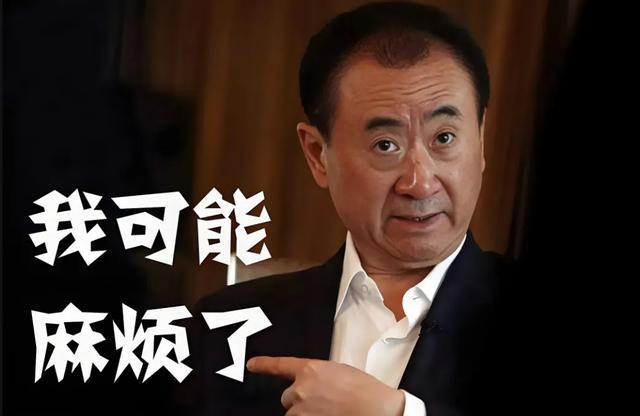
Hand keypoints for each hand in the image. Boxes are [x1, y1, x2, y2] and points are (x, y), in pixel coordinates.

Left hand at [246, 356, 404, 415]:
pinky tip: (328, 415)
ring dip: (305, 415)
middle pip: (287, 398)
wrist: (376, 409)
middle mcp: (301, 388)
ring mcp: (302, 409)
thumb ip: (319, 377)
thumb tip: (314, 385)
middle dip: (300, 401)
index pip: (280, 365)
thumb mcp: (339, 372)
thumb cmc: (365, 391)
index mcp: (311, 369)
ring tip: (330, 411)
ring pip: (294, 414)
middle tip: (322, 403)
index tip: (251, 364)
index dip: (264, 365)